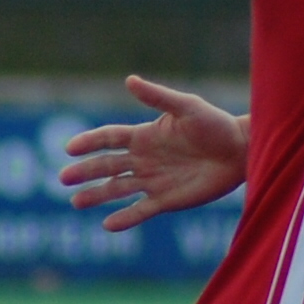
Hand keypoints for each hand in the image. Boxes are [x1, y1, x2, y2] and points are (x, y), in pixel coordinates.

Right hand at [58, 75, 249, 231]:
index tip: (70, 148)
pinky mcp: (167, 200)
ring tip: (76, 202)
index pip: (110, 138)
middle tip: (63, 178)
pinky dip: (124, 218)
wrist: (240, 151)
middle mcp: (144, 159)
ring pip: (117, 189)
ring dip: (97, 195)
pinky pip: (140, 210)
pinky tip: (108, 224)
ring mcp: (153, 180)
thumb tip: (129, 79)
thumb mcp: (187, 107)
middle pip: (107, 165)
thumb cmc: (215, 125)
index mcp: (145, 136)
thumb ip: (158, 97)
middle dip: (85, 171)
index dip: (89, 142)